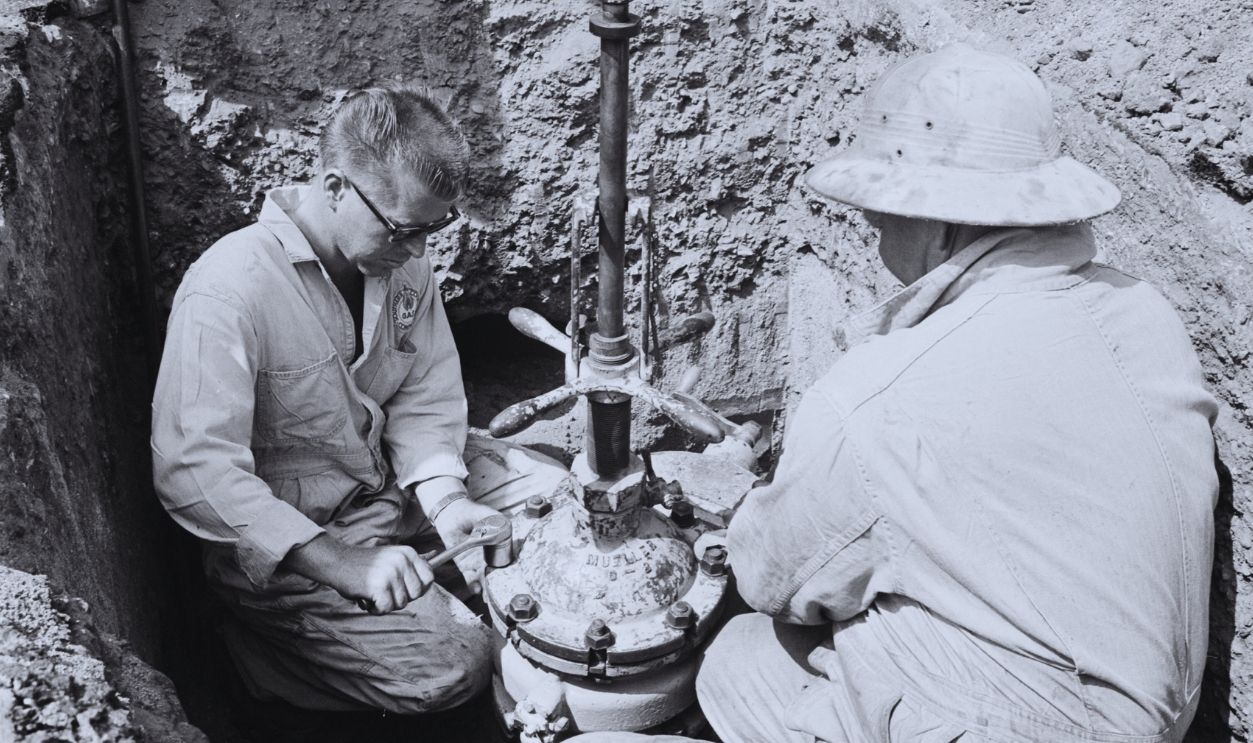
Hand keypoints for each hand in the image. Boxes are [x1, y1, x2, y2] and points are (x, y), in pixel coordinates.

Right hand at [284, 535, 433, 613]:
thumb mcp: (392, 556)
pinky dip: (374, 608)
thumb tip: (436, 554)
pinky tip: (365, 598)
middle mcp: (403, 561)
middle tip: (383, 591)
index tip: (403, 589)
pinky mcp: (379, 586)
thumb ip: (412, 561)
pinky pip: (386, 608)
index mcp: (408, 553)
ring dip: (384, 604)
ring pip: (400, 604)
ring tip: (371, 592)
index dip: (417, 589)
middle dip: (400, 598)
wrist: (337, 562)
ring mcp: (391, 573)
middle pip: (416, 594)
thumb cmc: (364, 564)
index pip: (429, 578)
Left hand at [431, 498, 503, 593]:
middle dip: (498, 584)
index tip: (514, 576)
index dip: (509, 567)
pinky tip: (476, 589)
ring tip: (489, 596)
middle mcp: (487, 555)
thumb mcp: (488, 514)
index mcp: (496, 544)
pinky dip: (471, 584)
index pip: (505, 558)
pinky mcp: (463, 563)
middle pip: (494, 572)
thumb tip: (506, 526)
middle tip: (502, 593)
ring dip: (486, 588)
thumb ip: (497, 519)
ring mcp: (475, 561)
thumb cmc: (471, 512)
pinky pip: (468, 576)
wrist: (452, 513)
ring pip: (482, 577)